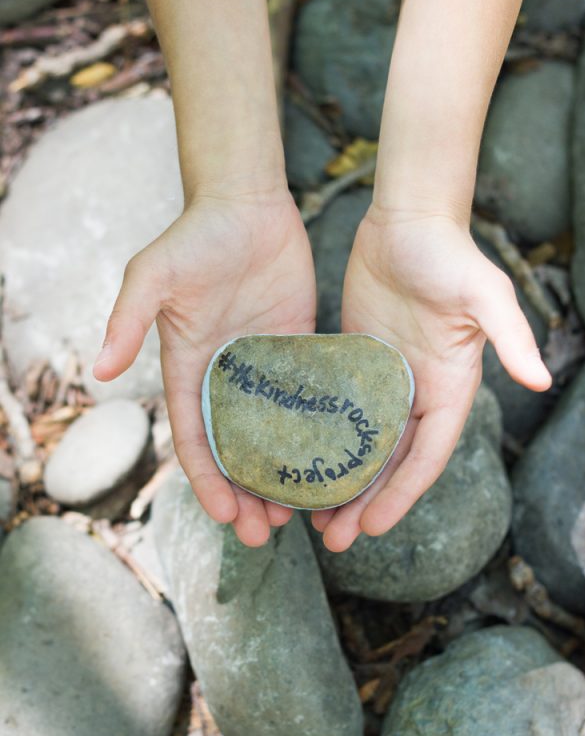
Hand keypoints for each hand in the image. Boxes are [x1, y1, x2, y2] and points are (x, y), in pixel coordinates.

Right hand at [94, 188, 315, 546]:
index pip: (194, 437)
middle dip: (247, 493)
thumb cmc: (195, 236)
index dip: (207, 479)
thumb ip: (129, 320)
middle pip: (235, 448)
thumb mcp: (154, 275)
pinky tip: (332, 463)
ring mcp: (263, 367)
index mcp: (188, 368)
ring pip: (273, 434)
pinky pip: (306, 402)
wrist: (246, 201)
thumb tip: (100, 372)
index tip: (227, 517)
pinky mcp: (297, 350)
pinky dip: (313, 435)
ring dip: (282, 475)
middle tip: (268, 534)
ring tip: (301, 515)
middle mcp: (225, 376)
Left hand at [312, 205, 550, 550]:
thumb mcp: (485, 294)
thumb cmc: (450, 253)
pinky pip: (339, 413)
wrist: (408, 218)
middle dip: (365, 502)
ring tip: (313, 517)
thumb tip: (542, 380)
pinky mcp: (355, 364)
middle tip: (333, 539)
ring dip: (342, 482)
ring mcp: (384, 381)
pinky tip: (299, 462)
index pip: (426, 456)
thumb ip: (512, 336)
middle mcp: (418, 393)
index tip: (373, 528)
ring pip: (362, 445)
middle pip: (391, 462)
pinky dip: (324, 442)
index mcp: (450, 389)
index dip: (401, 494)